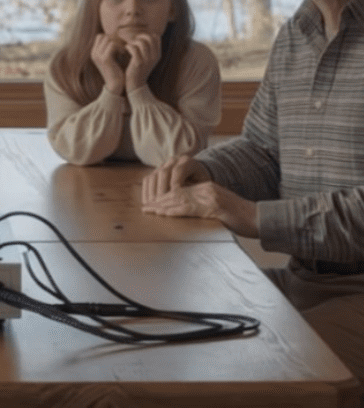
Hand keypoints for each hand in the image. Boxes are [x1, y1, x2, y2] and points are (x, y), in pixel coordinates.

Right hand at [90, 34, 125, 94]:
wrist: (115, 85)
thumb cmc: (116, 71)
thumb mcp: (111, 58)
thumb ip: (110, 48)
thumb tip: (116, 37)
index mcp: (94, 53)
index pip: (100, 36)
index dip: (111, 38)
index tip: (119, 45)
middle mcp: (94, 53)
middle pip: (104, 36)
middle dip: (115, 39)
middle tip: (122, 47)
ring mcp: (98, 56)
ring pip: (108, 39)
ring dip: (118, 43)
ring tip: (123, 51)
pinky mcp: (105, 59)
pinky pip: (113, 45)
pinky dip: (120, 47)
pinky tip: (123, 53)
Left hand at [124, 32, 160, 91]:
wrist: (135, 85)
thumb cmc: (137, 69)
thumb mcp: (145, 58)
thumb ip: (146, 48)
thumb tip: (140, 35)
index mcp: (157, 54)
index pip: (156, 37)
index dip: (146, 34)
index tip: (137, 36)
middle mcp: (154, 56)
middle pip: (150, 37)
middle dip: (139, 36)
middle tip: (131, 39)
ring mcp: (147, 60)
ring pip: (141, 42)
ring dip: (132, 41)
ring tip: (128, 45)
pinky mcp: (139, 63)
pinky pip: (134, 49)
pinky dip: (128, 46)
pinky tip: (125, 48)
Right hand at [141, 155, 210, 202]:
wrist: (197, 171)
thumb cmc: (201, 180)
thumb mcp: (203, 182)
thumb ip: (196, 188)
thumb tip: (186, 198)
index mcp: (187, 161)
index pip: (178, 170)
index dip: (174, 183)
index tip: (173, 196)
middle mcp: (173, 161)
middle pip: (163, 172)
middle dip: (161, 188)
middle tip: (160, 201)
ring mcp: (163, 165)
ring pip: (153, 175)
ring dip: (151, 190)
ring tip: (151, 203)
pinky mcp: (156, 171)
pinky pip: (147, 179)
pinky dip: (146, 190)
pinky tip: (147, 201)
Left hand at [141, 181, 259, 237]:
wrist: (262, 219)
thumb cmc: (243, 218)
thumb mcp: (220, 209)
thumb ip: (204, 208)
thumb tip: (189, 214)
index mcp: (207, 188)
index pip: (181, 192)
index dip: (165, 198)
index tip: (152, 204)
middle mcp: (206, 189)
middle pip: (177, 194)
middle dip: (159, 201)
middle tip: (145, 207)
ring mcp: (210, 197)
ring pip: (180, 199)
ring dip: (162, 206)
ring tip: (149, 210)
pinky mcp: (215, 207)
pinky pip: (190, 208)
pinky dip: (174, 211)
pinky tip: (164, 214)